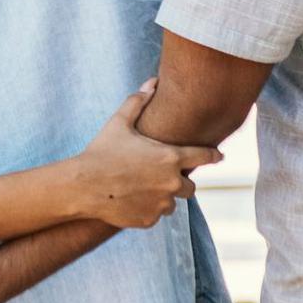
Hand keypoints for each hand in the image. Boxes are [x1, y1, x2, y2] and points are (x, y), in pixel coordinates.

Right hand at [70, 78, 222, 228]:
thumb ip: (138, 102)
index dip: (213, 155)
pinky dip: (148, 209)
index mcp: (171, 158)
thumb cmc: (101, 151)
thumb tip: (152, 82)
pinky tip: (131, 199)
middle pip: (191, 186)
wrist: (83, 186)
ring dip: (163, 196)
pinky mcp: (149, 220)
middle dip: (180, 181)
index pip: (204, 156)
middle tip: (162, 176)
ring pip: (172, 202)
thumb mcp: (119, 123)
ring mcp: (161, 204)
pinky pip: (155, 215)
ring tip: (142, 188)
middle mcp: (172, 183)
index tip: (219, 155)